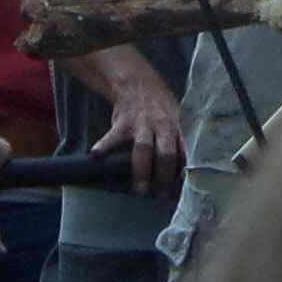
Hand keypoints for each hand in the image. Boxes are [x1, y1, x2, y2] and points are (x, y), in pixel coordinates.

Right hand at [97, 58, 188, 195]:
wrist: (139, 85)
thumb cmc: (161, 110)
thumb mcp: (177, 121)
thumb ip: (180, 144)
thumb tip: (184, 175)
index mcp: (177, 127)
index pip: (185, 151)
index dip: (184, 171)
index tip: (184, 190)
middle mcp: (162, 125)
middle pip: (166, 152)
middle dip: (164, 176)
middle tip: (161, 196)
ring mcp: (142, 124)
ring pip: (144, 148)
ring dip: (142, 171)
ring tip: (139, 191)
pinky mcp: (122, 122)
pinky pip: (113, 136)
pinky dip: (104, 146)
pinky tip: (97, 156)